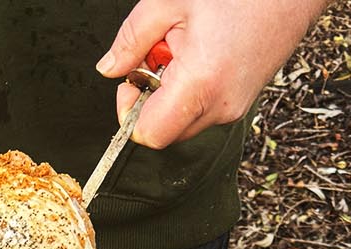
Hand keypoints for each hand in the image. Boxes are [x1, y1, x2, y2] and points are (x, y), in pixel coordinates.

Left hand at [97, 0, 328, 147]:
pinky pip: (202, 109)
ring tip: (185, 46)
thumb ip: (133, 39)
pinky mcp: (241, 105)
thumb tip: (109, 68)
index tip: (132, 78)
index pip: (148, 134)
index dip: (130, 110)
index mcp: (199, 86)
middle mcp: (219, 108)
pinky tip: (202, 53)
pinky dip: (192, 88)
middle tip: (160, 51)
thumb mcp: (171, 1)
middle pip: (164, 130)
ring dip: (171, 91)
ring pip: (182, 120)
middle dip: (150, 96)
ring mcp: (234, 110)